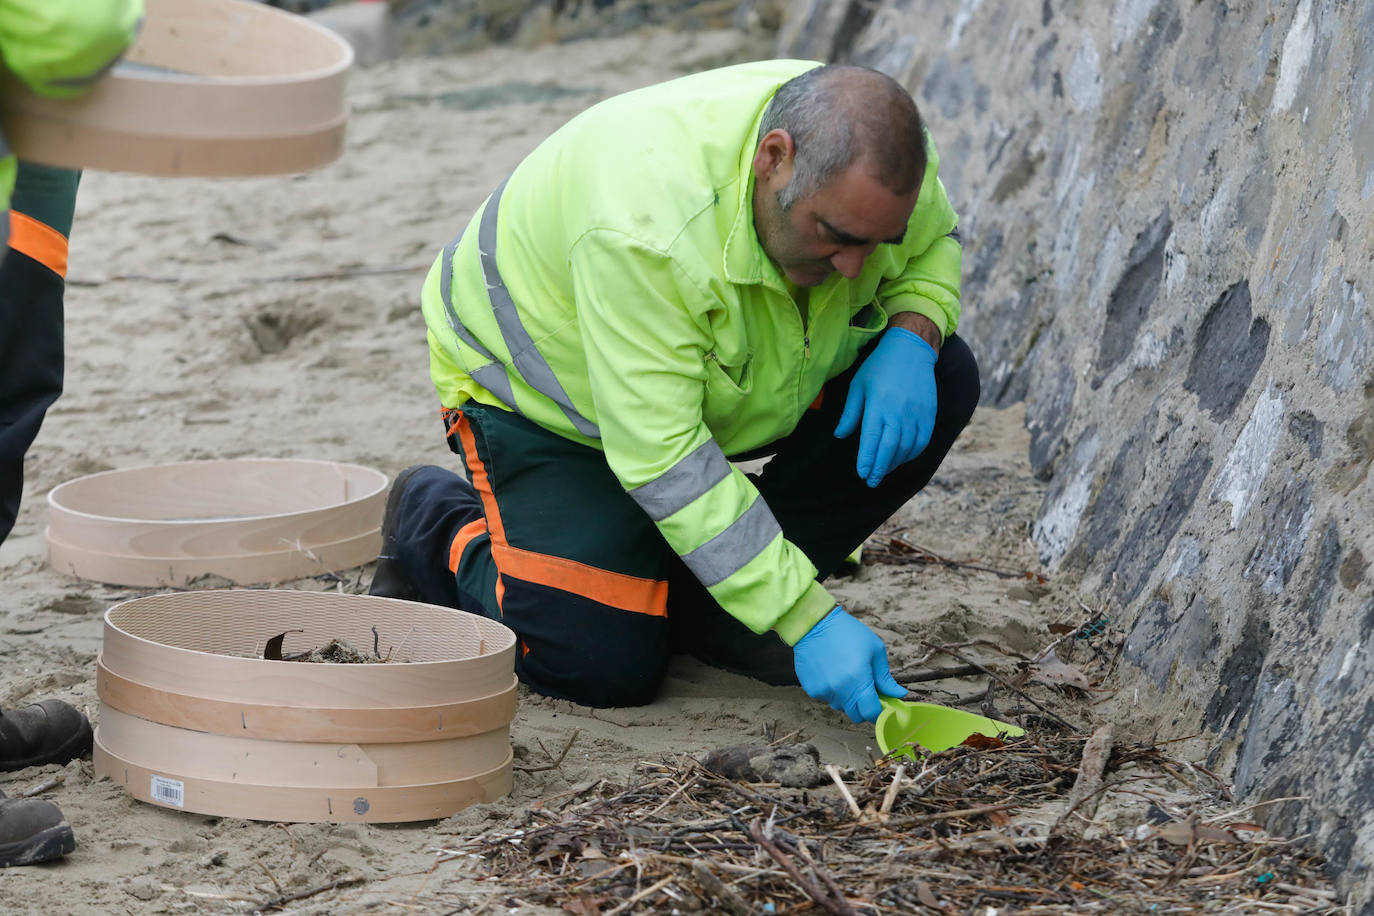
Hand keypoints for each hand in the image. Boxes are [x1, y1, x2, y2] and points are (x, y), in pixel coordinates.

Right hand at [793, 606, 906, 722]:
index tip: (881, 705)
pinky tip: (831, 672)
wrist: (815, 623)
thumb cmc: (848, 632)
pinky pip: (827, 698)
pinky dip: (832, 691)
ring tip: (845, 676)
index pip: (871, 713)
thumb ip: (886, 678)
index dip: (878, 712)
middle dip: (863, 707)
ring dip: (847, 699)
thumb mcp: (875, 650)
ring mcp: (824, 691)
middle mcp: (840, 690)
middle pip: (855, 715)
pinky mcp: (811, 689)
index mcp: (858, 680)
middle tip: (865, 690)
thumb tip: (899, 694)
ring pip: (840, 706)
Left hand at [834, 327, 937, 487]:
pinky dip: (912, 454)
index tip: (862, 474)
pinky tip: (902, 458)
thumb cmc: (879, 366)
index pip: (871, 440)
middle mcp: (898, 412)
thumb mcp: (858, 386)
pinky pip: (922, 441)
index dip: (867, 460)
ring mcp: (916, 414)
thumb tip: (840, 435)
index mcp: (878, 405)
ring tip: (883, 471)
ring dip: (894, 463)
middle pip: (889, 449)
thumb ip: (850, 413)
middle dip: (879, 468)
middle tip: (871, 481)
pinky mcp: (928, 414)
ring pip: (906, 448)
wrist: (911, 349)